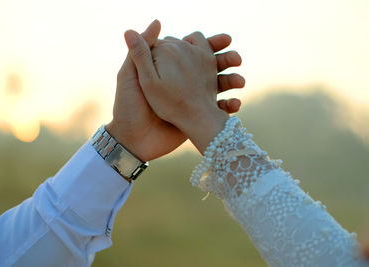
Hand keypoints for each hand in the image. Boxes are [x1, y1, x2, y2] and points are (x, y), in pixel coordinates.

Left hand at [125, 30, 241, 152]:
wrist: (133, 141)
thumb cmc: (128, 107)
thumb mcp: (131, 76)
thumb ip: (142, 51)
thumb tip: (157, 21)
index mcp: (167, 69)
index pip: (192, 51)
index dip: (209, 43)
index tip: (226, 39)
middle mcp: (181, 81)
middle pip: (208, 66)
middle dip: (226, 61)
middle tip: (237, 59)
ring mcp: (189, 99)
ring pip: (216, 86)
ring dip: (231, 81)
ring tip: (240, 82)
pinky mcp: (195, 116)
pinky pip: (216, 109)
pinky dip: (228, 106)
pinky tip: (236, 103)